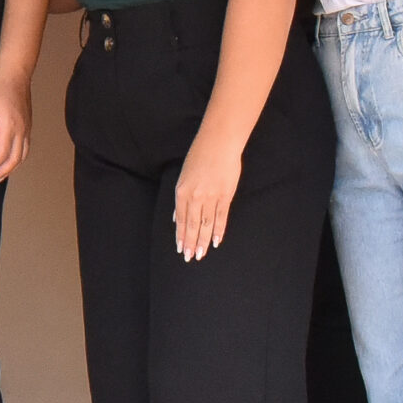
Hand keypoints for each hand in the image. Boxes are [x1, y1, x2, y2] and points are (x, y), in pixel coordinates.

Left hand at [0, 69, 31, 182]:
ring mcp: (26, 128)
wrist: (14, 75)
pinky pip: (26, 147)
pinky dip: (19, 159)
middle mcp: (21, 130)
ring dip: (12, 168)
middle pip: (14, 159)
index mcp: (9, 126)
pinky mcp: (27, 125)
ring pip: (23, 155)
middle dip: (2, 172)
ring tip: (1, 176)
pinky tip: (12, 161)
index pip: (1, 154)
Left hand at [172, 133, 243, 261]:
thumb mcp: (183, 175)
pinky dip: (218, 231)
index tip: (181, 249)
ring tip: (201, 254)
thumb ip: (180, 198)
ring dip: (204, 241)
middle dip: (191, 243)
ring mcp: (211, 197)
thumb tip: (176, 217)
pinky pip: (221, 217)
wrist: (219, 144)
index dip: (181, 236)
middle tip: (190, 258)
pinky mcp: (225, 195)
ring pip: (206, 225)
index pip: (181, 220)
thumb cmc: (199, 157)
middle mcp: (195, 197)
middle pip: (193, 226)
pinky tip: (216, 242)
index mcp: (182, 191)